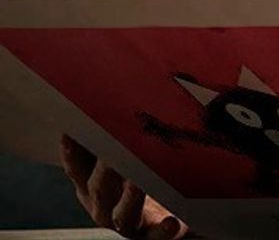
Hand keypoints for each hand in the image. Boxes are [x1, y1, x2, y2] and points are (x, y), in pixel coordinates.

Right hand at [61, 135, 187, 238]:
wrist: (171, 217)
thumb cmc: (142, 177)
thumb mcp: (122, 155)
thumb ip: (116, 130)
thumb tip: (116, 85)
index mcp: (92, 185)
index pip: (77, 166)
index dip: (74, 148)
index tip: (75, 126)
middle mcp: (104, 206)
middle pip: (101, 188)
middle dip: (108, 165)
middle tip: (118, 145)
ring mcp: (128, 224)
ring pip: (124, 213)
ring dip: (132, 196)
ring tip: (139, 180)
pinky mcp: (154, 236)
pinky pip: (157, 237)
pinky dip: (163, 232)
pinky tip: (173, 223)